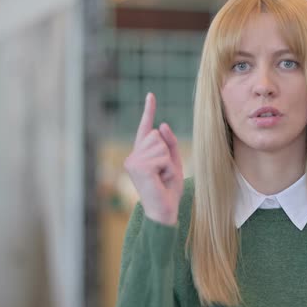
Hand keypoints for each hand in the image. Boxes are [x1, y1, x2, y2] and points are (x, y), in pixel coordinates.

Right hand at [123, 93, 183, 224]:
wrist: (164, 212)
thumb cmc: (169, 191)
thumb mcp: (174, 164)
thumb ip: (170, 144)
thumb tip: (162, 125)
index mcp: (141, 154)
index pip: (145, 128)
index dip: (149, 111)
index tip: (151, 95)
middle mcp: (133, 156)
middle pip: (157, 136)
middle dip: (167, 154)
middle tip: (164, 174)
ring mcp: (133, 161)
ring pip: (160, 145)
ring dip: (168, 162)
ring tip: (162, 178)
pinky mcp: (138, 167)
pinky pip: (162, 156)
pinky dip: (167, 168)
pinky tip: (160, 180)